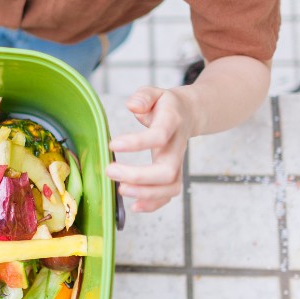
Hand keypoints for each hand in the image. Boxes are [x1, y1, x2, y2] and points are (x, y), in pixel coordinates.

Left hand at [106, 86, 196, 212]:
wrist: (189, 114)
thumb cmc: (166, 105)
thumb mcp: (155, 92)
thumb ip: (143, 96)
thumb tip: (132, 106)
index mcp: (172, 123)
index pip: (159, 136)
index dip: (137, 143)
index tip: (113, 144)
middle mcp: (177, 146)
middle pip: (167, 170)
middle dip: (139, 176)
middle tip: (110, 171)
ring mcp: (178, 162)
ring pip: (171, 186)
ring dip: (146, 194)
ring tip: (120, 190)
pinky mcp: (174, 174)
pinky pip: (169, 194)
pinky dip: (153, 204)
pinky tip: (134, 206)